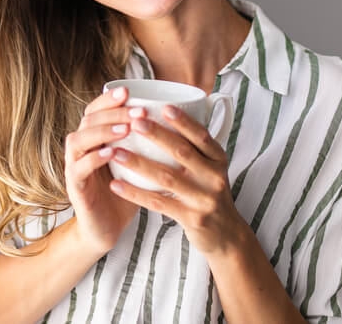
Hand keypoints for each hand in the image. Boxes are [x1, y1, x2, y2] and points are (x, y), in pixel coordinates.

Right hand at [64, 86, 140, 255]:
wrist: (106, 230)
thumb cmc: (125, 194)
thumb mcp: (134, 164)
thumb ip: (143, 143)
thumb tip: (173, 120)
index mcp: (94, 140)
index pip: (96, 110)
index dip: (109, 99)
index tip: (129, 90)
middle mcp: (81, 149)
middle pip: (88, 120)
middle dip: (112, 112)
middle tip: (137, 112)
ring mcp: (74, 167)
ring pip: (78, 140)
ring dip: (102, 132)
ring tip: (126, 130)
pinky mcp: (75, 188)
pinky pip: (78, 168)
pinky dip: (94, 159)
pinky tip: (111, 153)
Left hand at [107, 104, 247, 257]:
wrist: (226, 235)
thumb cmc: (209, 192)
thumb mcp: (211, 167)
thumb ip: (194, 145)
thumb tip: (166, 110)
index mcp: (218, 160)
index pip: (202, 136)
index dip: (184, 122)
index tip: (164, 107)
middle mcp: (214, 177)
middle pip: (183, 152)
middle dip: (157, 135)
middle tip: (134, 122)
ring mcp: (203, 199)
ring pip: (167, 178)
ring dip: (139, 163)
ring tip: (115, 152)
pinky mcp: (191, 218)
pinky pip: (158, 203)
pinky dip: (135, 193)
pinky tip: (116, 184)